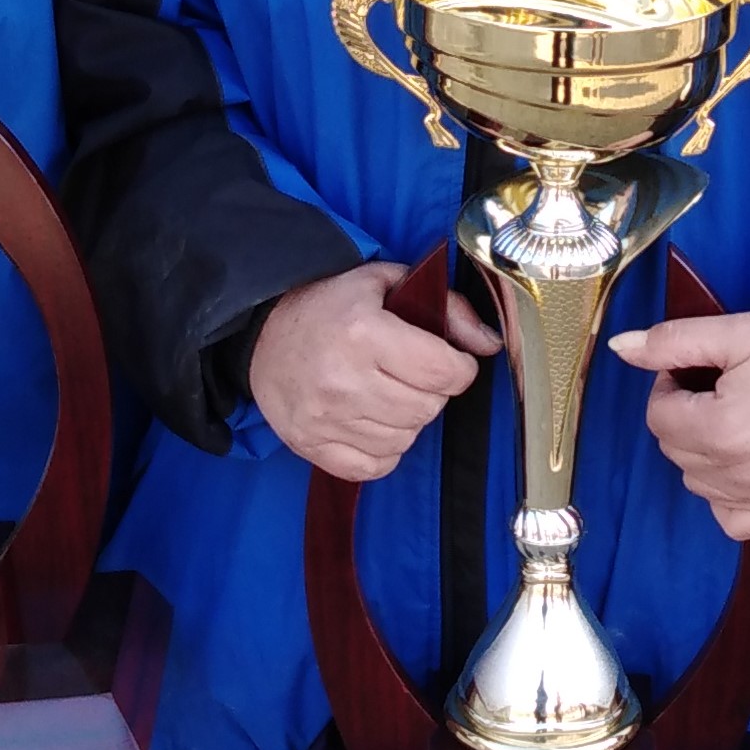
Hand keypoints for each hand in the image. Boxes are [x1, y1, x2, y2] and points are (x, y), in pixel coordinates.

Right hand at [249, 262, 499, 480]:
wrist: (261, 333)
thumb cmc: (329, 305)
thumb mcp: (387, 284)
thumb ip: (447, 307)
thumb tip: (488, 343)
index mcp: (363, 333)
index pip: (443, 371)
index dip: (459, 367)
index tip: (449, 360)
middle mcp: (343, 380)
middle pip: (427, 409)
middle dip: (433, 392)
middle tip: (413, 374)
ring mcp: (325, 419)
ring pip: (406, 438)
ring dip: (409, 419)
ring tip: (389, 393)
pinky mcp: (311, 445)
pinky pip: (375, 466)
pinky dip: (385, 449)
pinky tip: (374, 421)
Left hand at [610, 313, 749, 540]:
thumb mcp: (737, 332)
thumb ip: (673, 341)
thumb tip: (619, 347)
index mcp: (719, 429)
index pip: (658, 414)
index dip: (671, 385)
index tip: (698, 370)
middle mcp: (735, 472)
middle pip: (673, 448)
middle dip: (683, 415)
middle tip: (718, 390)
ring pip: (695, 481)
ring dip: (700, 451)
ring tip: (734, 419)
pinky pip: (731, 520)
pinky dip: (725, 496)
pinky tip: (738, 466)